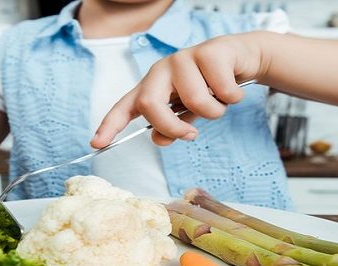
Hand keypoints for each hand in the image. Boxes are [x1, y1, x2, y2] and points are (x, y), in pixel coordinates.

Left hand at [91, 33, 264, 147]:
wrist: (240, 59)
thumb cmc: (209, 87)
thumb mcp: (187, 113)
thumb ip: (171, 127)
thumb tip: (159, 140)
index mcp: (152, 87)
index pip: (124, 107)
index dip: (109, 125)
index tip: (97, 143)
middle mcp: (162, 71)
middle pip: (150, 104)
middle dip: (171, 126)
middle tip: (191, 134)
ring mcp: (183, 58)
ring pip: (194, 100)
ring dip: (214, 110)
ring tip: (219, 100)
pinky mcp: (208, 51)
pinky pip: (221, 90)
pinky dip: (232, 97)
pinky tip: (232, 86)